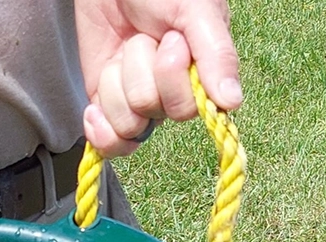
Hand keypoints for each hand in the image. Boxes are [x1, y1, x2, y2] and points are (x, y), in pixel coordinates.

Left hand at [74, 0, 241, 155]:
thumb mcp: (196, 11)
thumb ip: (216, 54)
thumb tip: (231, 102)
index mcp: (199, 75)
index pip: (185, 109)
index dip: (170, 79)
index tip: (169, 40)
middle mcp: (169, 94)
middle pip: (152, 114)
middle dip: (141, 73)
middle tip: (144, 38)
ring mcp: (137, 103)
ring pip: (126, 125)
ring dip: (116, 83)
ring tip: (123, 50)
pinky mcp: (107, 107)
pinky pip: (108, 143)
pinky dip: (99, 131)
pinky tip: (94, 109)